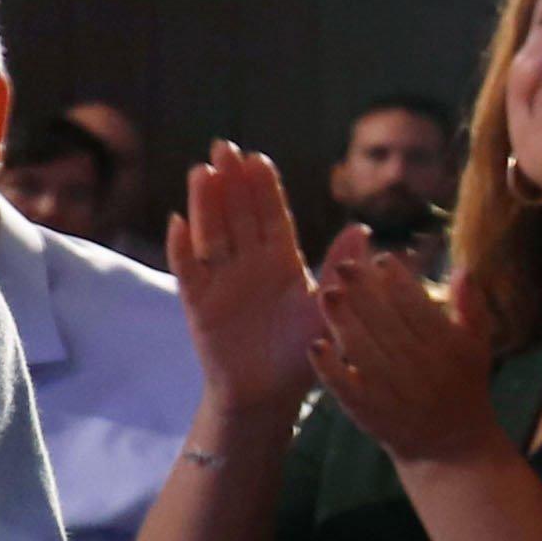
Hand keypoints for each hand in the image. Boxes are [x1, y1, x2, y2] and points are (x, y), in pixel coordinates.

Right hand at [169, 146, 321, 414]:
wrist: (266, 394)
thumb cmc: (301, 351)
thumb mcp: (326, 308)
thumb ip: (340, 269)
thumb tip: (364, 229)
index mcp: (282, 261)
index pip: (271, 216)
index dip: (264, 188)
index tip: (258, 157)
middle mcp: (250, 263)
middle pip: (238, 215)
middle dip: (232, 181)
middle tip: (225, 146)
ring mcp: (221, 279)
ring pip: (211, 233)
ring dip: (205, 204)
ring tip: (201, 171)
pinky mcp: (198, 302)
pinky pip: (188, 270)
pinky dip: (181, 248)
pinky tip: (176, 222)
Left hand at [307, 228, 505, 466]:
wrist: (448, 445)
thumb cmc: (464, 386)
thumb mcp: (478, 346)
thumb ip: (471, 307)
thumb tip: (462, 268)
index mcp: (448, 347)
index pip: (416, 304)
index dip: (396, 279)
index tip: (381, 260)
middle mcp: (420, 366)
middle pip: (383, 320)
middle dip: (362, 290)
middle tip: (344, 266)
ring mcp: (391, 389)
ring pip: (360, 347)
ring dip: (340, 319)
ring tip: (326, 293)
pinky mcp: (368, 410)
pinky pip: (342, 383)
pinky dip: (328, 364)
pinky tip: (316, 343)